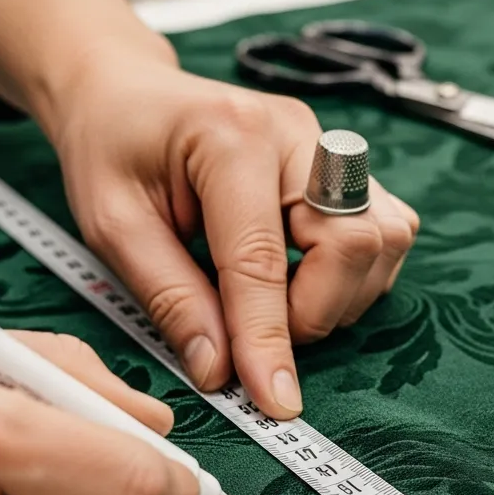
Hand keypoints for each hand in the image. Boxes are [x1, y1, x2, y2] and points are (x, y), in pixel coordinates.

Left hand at [0, 0, 419, 419]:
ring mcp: (327, 146)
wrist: (125, 93)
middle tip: (255, 336)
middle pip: (352, 243)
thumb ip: (169, 298)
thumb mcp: (112, 226)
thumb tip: (220, 370)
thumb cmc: (110, 149)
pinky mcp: (343, 165)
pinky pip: (383, 231)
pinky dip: (353, 276)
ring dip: (339, 297)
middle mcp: (296, 134)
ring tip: (274, 307)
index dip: (268, 341)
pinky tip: (301, 282)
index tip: (273, 401)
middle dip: (314, 313)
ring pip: (383, 239)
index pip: (262, 260)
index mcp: (228, 138)